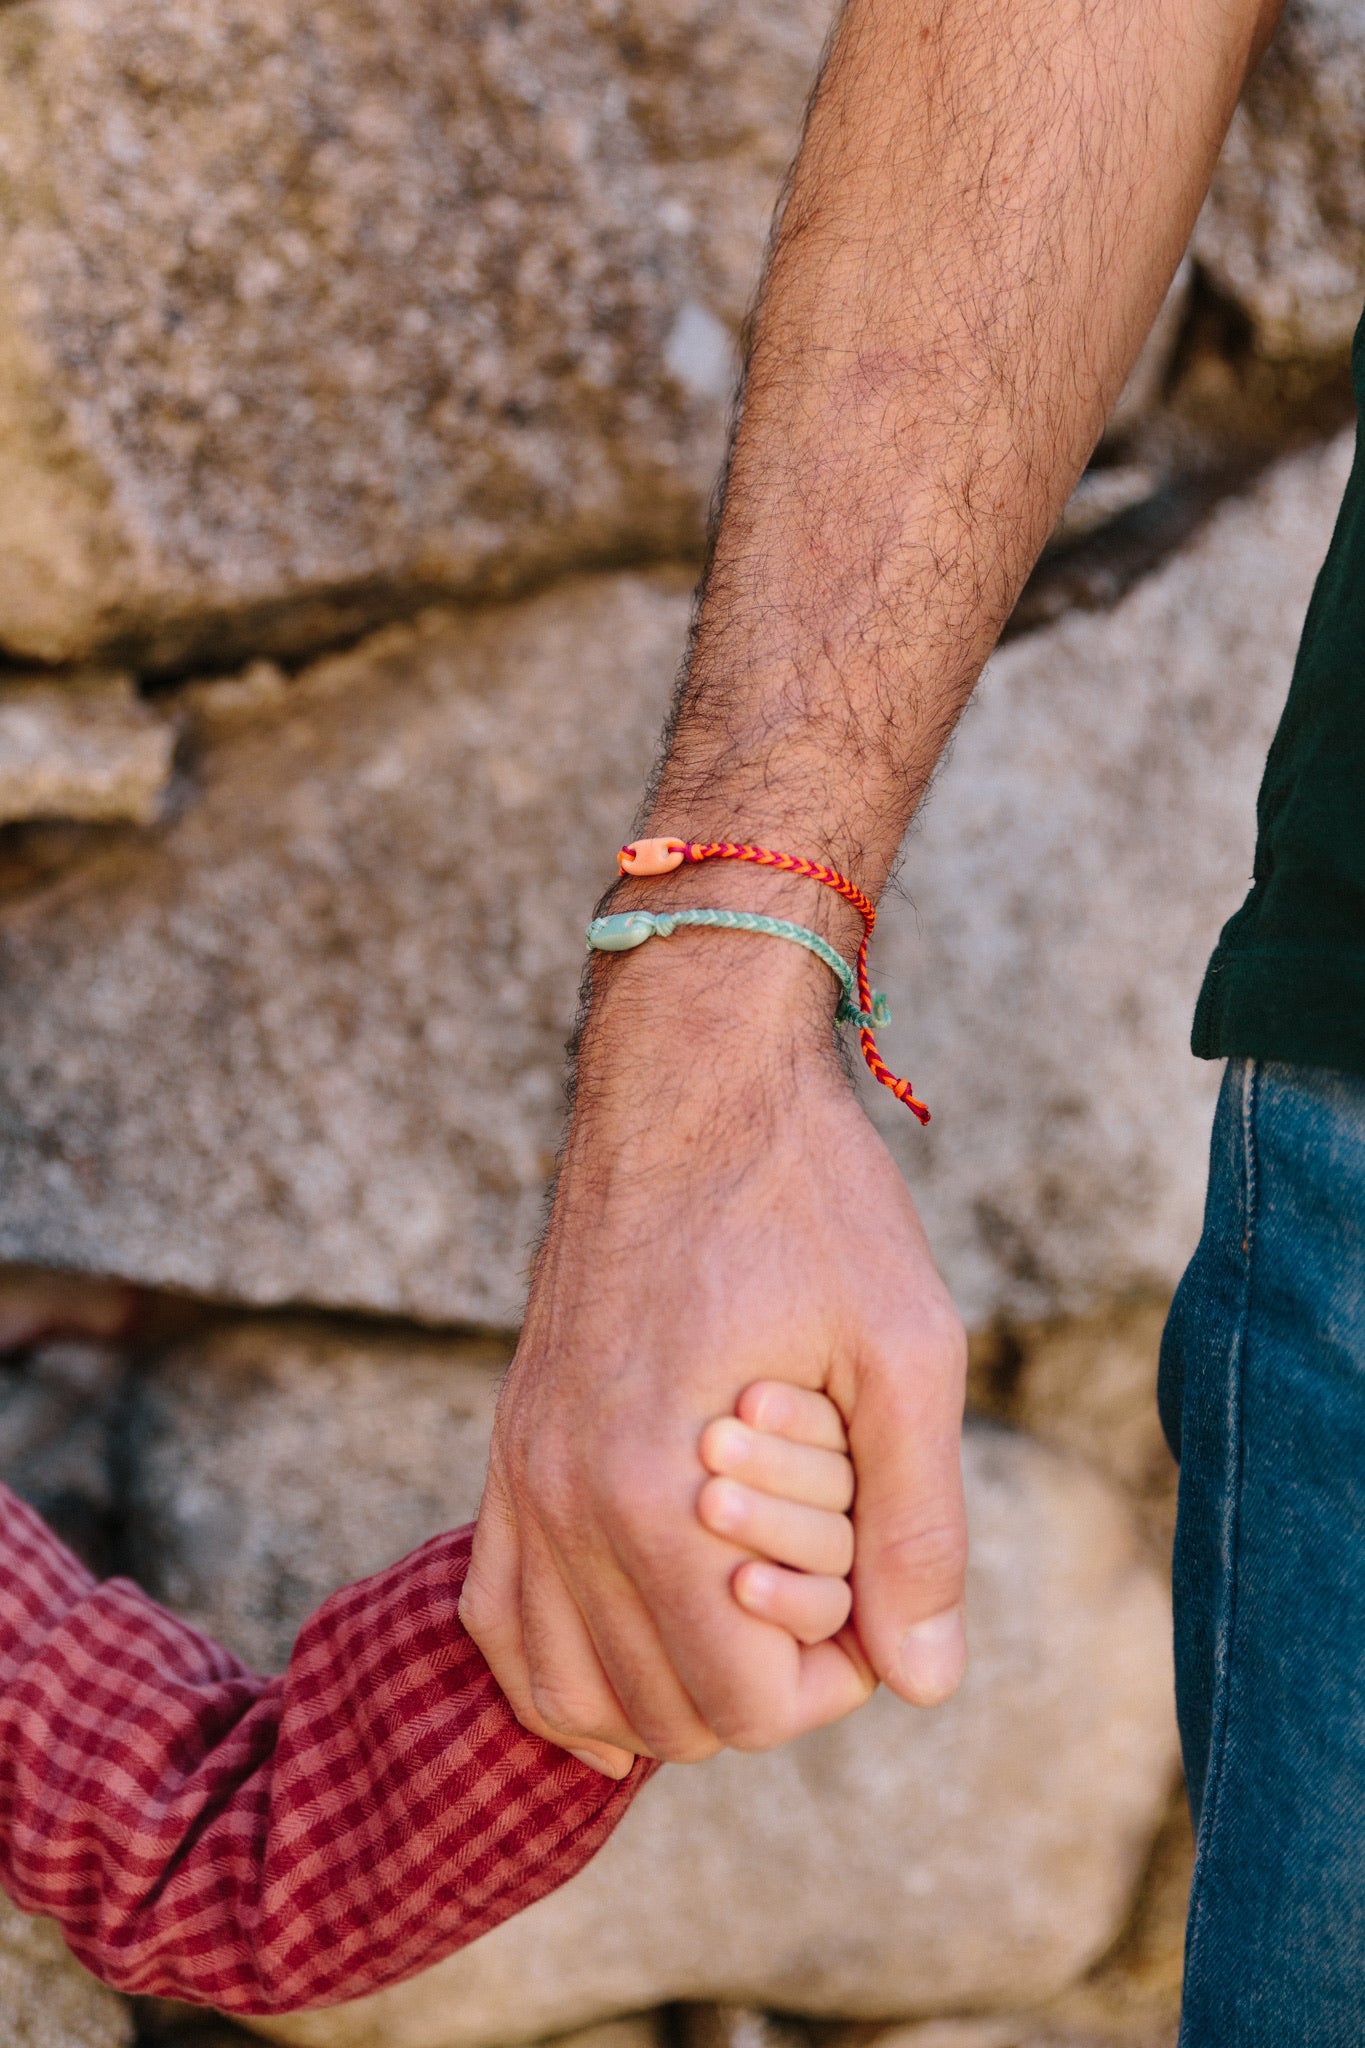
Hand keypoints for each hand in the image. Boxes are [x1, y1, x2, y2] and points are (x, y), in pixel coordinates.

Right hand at [459, 938, 967, 1768]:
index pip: (742, 1704)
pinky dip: (567, 1659)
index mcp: (653, 1489)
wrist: (693, 1078)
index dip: (839, 1677)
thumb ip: (918, 1528)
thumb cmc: (807, 1197)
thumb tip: (926, 1680)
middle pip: (660, 1713)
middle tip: (829, 1588)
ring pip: (568, 1687)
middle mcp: (563, 1499)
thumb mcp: (905, 1350)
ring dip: (669, 1685)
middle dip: (763, 1682)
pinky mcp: (510, 1442)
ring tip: (752, 1607)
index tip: (879, 1591)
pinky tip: (642, 1625)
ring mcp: (522, 1472)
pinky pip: (497, 1615)